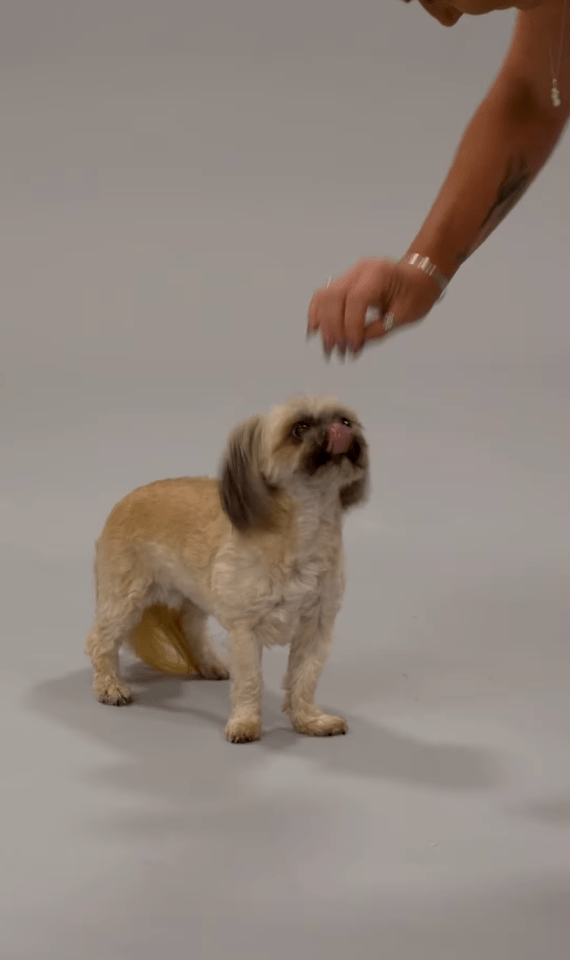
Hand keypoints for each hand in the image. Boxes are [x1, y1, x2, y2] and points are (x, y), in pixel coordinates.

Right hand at [307, 257, 441, 356]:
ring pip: (323, 296)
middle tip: (337, 352)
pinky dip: (317, 315)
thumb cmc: (416, 295)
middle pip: (333, 297)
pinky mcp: (343, 282)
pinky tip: (315, 332)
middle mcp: (359, 269)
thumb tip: (352, 345)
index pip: (356, 300)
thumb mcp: (403, 316)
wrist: (417, 279)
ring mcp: (349, 274)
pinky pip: (323, 296)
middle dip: (332, 327)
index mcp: (379, 273)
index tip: (353, 348)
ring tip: (328, 348)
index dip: (351, 326)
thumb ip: (378, 330)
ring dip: (322, 324)